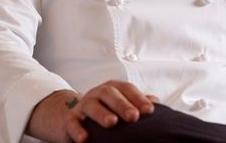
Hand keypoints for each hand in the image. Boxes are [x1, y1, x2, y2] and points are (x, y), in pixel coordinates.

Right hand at [26, 80, 157, 142]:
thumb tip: (155, 102)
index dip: (138, 98)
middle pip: (110, 94)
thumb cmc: (105, 110)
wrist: (75, 117)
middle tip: (134, 117)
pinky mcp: (70, 120)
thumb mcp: (121, 104)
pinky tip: (85, 138)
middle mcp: (98, 93)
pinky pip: (73, 123)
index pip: (127, 89)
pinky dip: (78, 130)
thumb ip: (137, 103)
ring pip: (91, 105)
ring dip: (102, 113)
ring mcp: (83, 105)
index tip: (149, 111)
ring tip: (112, 123)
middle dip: (122, 105)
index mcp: (113, 88)